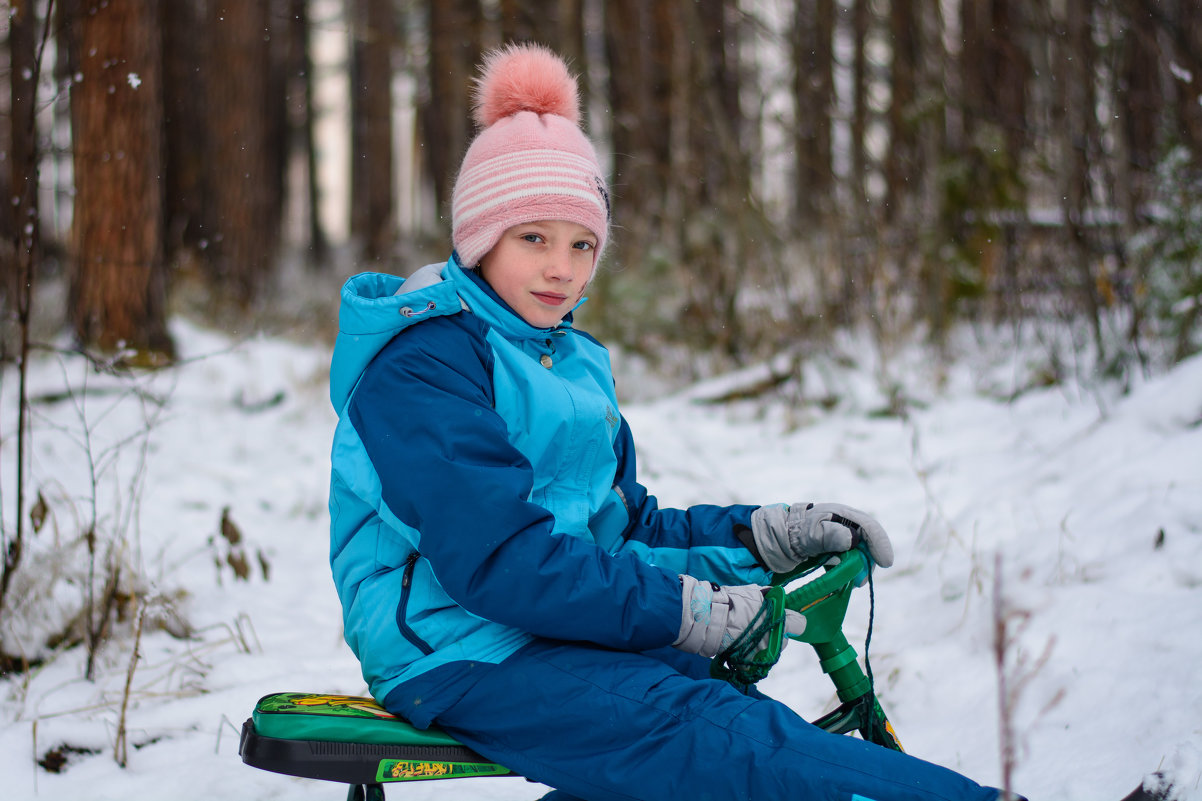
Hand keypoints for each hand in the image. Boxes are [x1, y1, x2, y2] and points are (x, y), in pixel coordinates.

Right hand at [672, 575, 805, 658]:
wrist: (710, 617)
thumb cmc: (731, 602)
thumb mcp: (753, 592)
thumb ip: (768, 596)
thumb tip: (775, 594)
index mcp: (778, 620)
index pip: (799, 624)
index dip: (792, 621)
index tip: (785, 620)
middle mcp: (773, 639)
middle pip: (784, 640)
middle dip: (774, 634)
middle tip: (758, 627)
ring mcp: (762, 653)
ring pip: (770, 652)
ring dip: (763, 646)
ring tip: (746, 636)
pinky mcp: (748, 663)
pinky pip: (755, 663)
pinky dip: (749, 658)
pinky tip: (741, 648)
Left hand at [750, 502, 893, 573]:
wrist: (772, 540)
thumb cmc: (791, 533)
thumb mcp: (810, 533)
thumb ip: (830, 535)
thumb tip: (853, 539)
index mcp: (840, 515)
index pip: (868, 527)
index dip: (880, 544)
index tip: (885, 562)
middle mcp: (843, 525)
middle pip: (867, 543)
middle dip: (867, 561)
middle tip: (860, 581)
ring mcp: (838, 538)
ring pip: (859, 553)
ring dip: (859, 568)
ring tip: (853, 583)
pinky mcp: (833, 550)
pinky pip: (848, 560)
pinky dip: (849, 570)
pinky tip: (843, 579)